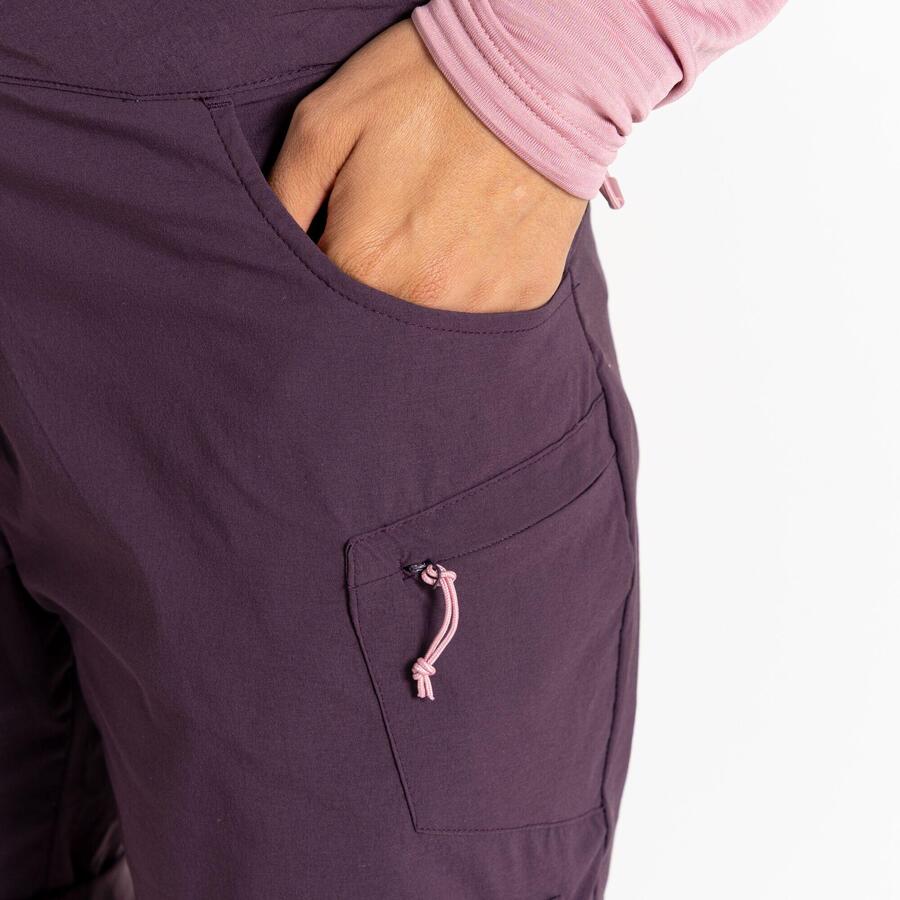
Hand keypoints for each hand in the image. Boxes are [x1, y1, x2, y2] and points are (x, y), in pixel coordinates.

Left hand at [269, 20, 587, 313]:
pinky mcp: (522, 296)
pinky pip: (481, 308)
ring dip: (422, 285)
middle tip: (389, 228)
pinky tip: (475, 235)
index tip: (336, 240)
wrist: (538, 68)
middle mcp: (422, 297)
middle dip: (370, 284)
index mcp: (364, 262)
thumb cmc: (426, 86)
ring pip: (427, 321)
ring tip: (435, 227)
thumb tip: (265, 252)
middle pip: (372, 321)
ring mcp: (478, 302)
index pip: (316, 304)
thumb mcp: (325, 122)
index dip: (320, 272)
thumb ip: (283, 197)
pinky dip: (472, 280)